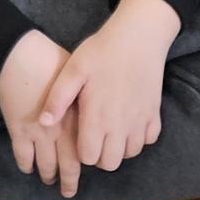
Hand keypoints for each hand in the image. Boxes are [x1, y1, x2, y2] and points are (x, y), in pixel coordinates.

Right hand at [0, 30, 76, 194]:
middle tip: (69, 191)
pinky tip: (28, 168)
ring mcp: (39, 133)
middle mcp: (62, 131)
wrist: (20, 57)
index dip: (89, 163)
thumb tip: (98, 113)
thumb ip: (88, 100)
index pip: (88, 150)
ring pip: (45, 164)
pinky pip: (23, 156)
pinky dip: (26, 165)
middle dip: (69, 181)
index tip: (91, 169)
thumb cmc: (52, 61)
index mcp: (79, 119)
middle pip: (69, 165)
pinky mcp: (19, 131)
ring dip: (48, 175)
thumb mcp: (80, 78)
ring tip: (49, 180)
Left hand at [60, 0, 177, 175]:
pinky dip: (138, 138)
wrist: (139, 36)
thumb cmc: (102, 51)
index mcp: (97, 118)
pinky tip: (129, 123)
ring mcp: (140, 121)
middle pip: (110, 164)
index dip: (81, 152)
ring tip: (110, 130)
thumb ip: (57, 99)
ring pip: (130, 154)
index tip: (79, 136)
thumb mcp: (73, 70)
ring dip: (119, 148)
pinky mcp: (155, 114)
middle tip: (94, 137)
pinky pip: (148, 140)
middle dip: (99, 157)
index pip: (88, 158)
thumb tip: (43, 123)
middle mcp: (121, 125)